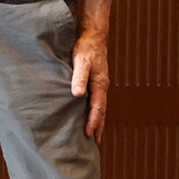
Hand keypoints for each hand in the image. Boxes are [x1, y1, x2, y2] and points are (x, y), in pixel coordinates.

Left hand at [71, 28, 110, 143]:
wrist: (93, 36)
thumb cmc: (86, 49)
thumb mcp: (81, 62)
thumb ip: (78, 78)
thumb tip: (77, 94)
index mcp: (100, 84)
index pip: (98, 108)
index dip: (94, 121)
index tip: (89, 134)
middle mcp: (102, 86)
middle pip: (102, 111)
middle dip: (99, 126)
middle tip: (96, 142)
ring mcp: (99, 84)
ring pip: (100, 107)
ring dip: (98, 120)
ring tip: (95, 134)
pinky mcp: (95, 81)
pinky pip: (96, 100)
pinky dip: (95, 111)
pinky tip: (89, 114)